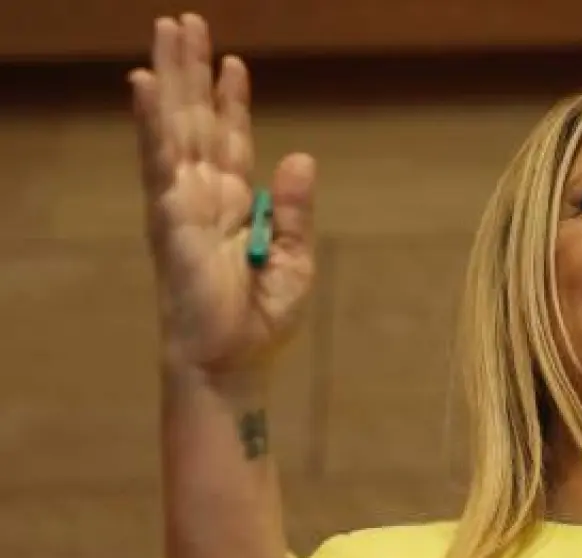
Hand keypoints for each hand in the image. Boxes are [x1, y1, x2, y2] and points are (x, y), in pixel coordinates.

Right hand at [130, 14, 316, 381]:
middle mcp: (206, 196)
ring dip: (170, 78)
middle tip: (184, 21)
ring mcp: (183, 204)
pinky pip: (159, 162)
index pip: (234, 140)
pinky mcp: (169, 218)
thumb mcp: (297, 260)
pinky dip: (151, 122)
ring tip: (167, 31)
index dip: (233, 101)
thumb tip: (302, 157)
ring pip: (176, 127)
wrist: (232, 364)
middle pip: (199, 120)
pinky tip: (144, 84)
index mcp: (237, 206)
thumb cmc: (261, 321)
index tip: (233, 62)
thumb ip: (297, 209)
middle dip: (192, 71)